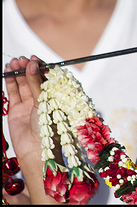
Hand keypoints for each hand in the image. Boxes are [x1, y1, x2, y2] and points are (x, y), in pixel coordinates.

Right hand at [3, 55, 59, 203]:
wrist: (38, 150)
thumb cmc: (50, 127)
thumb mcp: (46, 101)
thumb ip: (37, 83)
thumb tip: (33, 64)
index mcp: (56, 96)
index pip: (47, 77)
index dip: (41, 67)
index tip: (35, 58)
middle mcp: (43, 99)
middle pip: (34, 78)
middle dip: (28, 67)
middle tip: (22, 59)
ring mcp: (30, 104)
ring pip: (22, 83)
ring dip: (18, 72)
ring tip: (14, 62)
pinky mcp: (17, 110)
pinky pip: (13, 92)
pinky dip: (10, 81)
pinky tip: (8, 71)